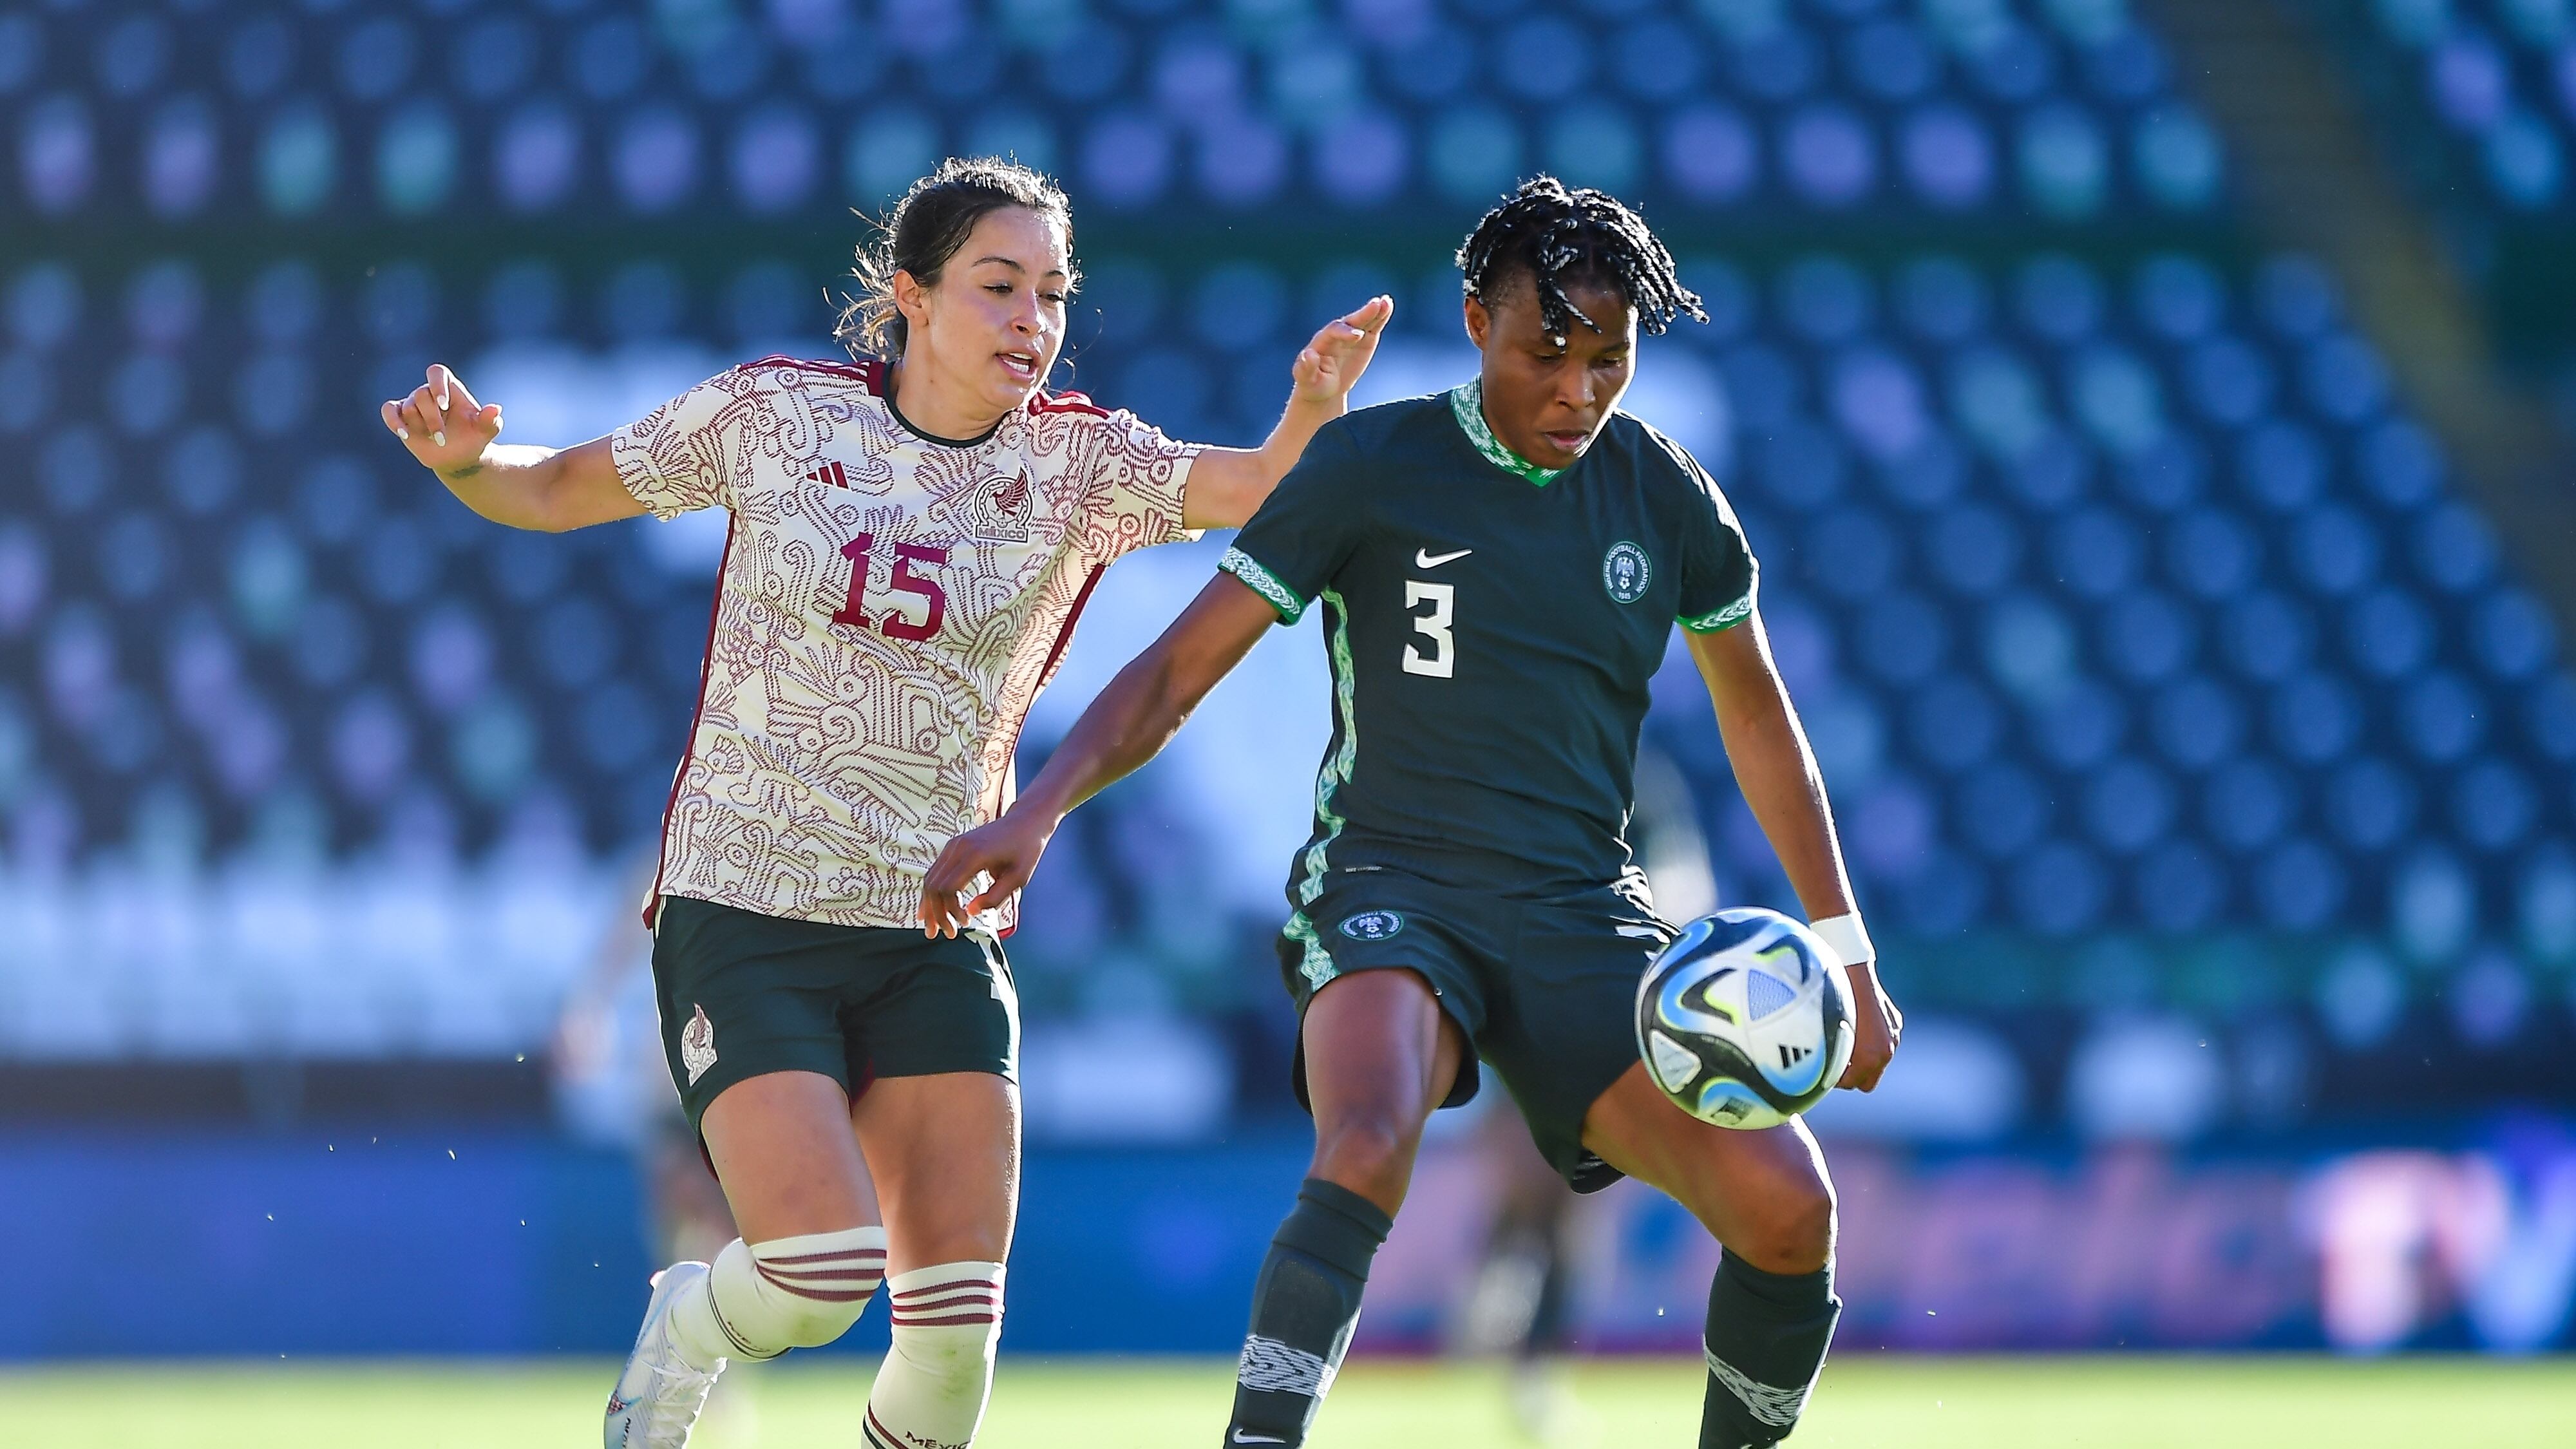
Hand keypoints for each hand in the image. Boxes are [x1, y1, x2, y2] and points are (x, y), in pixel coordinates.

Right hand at [380, 364, 502, 475]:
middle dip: (432, 418)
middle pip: (422, 395)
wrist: (460, 457)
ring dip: (421, 426)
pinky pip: (388, 411)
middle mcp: (429, 392)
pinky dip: (393, 421)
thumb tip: (495, 409)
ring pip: (408, 407)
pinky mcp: (400, 417)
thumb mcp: (486, 431)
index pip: (437, 372)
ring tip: (436, 440)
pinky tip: (405, 434)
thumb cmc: (473, 438)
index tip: (444, 404)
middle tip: (443, 438)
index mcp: (449, 388)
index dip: (438, 385)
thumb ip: (491, 420)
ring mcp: (413, 404)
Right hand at [917, 811, 1054, 937]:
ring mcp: (953, 845)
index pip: (948, 888)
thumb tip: (970, 912)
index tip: (964, 923)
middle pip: (934, 885)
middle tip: (938, 934)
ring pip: (930, 878)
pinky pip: (936, 871)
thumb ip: (995, 897)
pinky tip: (930, 908)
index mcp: (975, 855)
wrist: (1025, 822)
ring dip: (929, 905)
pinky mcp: (953, 846)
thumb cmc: (1026, 850)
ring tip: (932, 927)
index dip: (950, 910)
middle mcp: (958, 847)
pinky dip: (932, 892)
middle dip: (934, 913)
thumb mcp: (1019, 878)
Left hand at [1289, 295, 1392, 406]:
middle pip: (1349, 321)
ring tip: (1385, 302)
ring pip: (1363, 320)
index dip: (1345, 332)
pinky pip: (1372, 326)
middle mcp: (1336, 334)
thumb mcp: (1306, 379)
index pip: (1333, 332)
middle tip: (1375, 306)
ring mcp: (1351, 335)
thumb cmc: (1313, 384)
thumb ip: (1306, 368)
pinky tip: (1388, 305)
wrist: (1325, 387)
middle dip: (1362, 315)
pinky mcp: (1364, 339)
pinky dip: (1381, 316)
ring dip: (1374, 311)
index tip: (1358, 336)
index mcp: (1321, 342)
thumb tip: (1308, 355)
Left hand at [1836, 961, 1900, 1091]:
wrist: (1852, 968)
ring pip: (1877, 1062)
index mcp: (1872, 1055)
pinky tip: (1855, 1028)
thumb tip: (1816, 1072)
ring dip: (1862, 1060)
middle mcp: (1888, 1048)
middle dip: (1851, 1076)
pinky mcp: (1896, 1022)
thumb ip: (1830, 1057)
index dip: (1835, 1080)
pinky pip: (1883, 1042)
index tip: (1823, 1073)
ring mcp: (1894, 1035)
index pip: (1852, 1083)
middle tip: (1833, 1065)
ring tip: (1842, 1046)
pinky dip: (1871, 1043)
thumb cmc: (1832, 999)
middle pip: (1868, 1080)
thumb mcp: (1827, 1033)